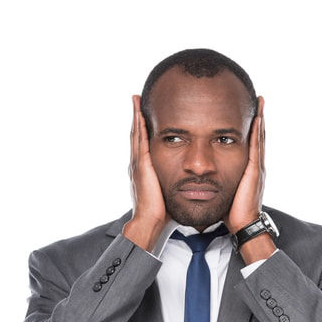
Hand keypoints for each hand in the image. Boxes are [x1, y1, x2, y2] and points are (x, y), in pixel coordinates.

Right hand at [123, 95, 166, 249]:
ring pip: (136, 134)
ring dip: (136, 116)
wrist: (151, 221)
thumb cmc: (162, 210)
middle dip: (136, 116)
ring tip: (136, 100)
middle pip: (136, 134)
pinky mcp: (141, 167)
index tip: (144, 112)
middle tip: (136, 99)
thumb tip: (185, 179)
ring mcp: (137, 164)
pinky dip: (139, 128)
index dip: (143, 127)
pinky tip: (140, 115)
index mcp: (145, 169)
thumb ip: (172, 181)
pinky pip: (139, 142)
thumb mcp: (168, 190)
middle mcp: (138, 164)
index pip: (144, 143)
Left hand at [228, 96, 265, 231]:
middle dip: (259, 117)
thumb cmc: (232, 211)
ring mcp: (257, 167)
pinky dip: (257, 132)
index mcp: (248, 169)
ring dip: (260, 119)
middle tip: (259, 99)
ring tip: (260, 102)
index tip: (251, 111)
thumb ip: (220, 179)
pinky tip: (257, 119)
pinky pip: (256, 147)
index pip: (250, 143)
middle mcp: (255, 166)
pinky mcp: (254, 171)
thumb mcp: (224, 190)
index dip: (252, 127)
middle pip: (258, 136)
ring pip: (259, 138)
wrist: (242, 225)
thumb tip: (207, 173)